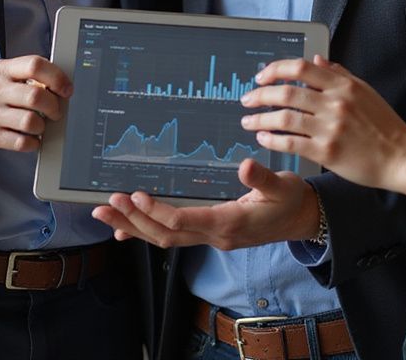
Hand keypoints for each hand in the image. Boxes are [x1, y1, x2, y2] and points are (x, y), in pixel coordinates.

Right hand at [0, 55, 71, 152]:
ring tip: (40, 124)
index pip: (35, 65)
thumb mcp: (3, 75)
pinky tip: (31, 138)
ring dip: (43, 126)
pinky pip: (21, 142)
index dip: (56, 77)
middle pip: (36, 96)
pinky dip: (33, 142)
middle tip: (56, 111)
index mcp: (3, 70)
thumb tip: (59, 84)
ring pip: (31, 121)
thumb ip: (27, 75)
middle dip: (54, 106)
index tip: (66, 88)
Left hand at [91, 158, 319, 248]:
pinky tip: (125, 228)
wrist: (301, 219)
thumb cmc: (290, 199)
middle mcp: (215, 235)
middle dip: (134, 219)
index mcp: (229, 222)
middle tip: (106, 203)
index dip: (157, 210)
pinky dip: (147, 232)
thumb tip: (245, 166)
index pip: (183, 221)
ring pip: (164, 239)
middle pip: (165, 234)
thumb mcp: (283, 184)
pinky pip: (173, 238)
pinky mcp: (209, 233)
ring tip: (104, 214)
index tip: (135, 194)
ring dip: (134, 226)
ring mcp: (211, 238)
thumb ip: (263, 177)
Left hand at [240, 56, 405, 192]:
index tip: (261, 77)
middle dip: (260, 95)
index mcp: (342, 85)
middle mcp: (335, 103)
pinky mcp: (327, 152)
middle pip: (287, 92)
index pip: (301, 68)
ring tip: (248, 122)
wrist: (401, 157)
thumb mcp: (364, 91)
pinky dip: (273, 139)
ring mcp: (330, 128)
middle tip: (247, 100)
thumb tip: (317, 58)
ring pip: (285, 118)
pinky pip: (292, 142)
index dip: (276, 70)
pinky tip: (263, 139)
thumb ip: (338, 73)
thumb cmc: (384, 124)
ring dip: (260, 119)